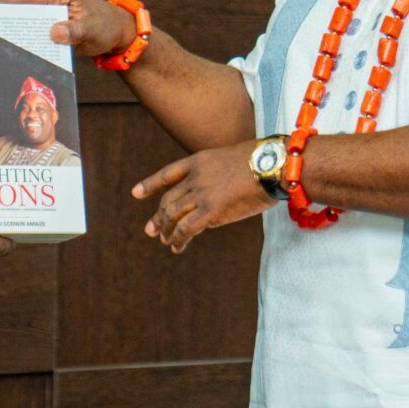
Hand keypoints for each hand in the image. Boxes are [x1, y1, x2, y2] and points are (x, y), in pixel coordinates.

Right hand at [4, 0, 135, 59]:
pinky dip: (20, 35)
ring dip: (8, 28)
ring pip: (22, 18)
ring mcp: (48, 9)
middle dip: (0, 18)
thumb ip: (75, 31)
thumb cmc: (108, 27)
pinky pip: (30, 27)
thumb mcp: (94, 31)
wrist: (119, 32)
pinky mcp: (49, 21)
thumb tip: (54, 32)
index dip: (3, 6)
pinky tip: (7, 47)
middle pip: (18, 8)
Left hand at [133, 142, 271, 253]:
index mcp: (198, 161)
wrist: (271, 165)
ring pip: (173, 215)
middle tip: (151, 230)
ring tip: (165, 240)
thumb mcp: (233, 161)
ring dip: (167, 230)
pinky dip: (179, 239)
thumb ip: (218, 177)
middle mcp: (195, 177)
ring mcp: (201, 193)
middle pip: (168, 199)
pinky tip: (177, 246)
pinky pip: (187, 228)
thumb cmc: (262, 162)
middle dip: (158, 216)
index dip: (150, 184)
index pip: (167, 174)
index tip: (136, 193)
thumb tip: (217, 198)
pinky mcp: (211, 210)